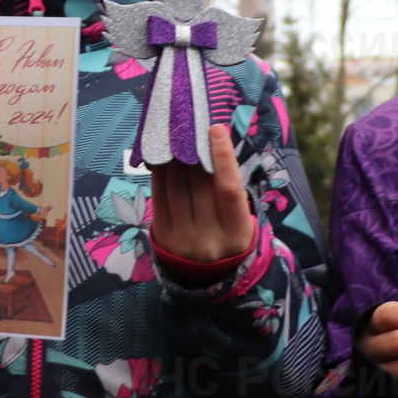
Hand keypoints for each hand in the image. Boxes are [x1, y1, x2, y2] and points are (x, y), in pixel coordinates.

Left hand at [149, 125, 254, 262]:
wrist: (206, 274)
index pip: (229, 190)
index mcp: (237, 232)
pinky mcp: (163, 236)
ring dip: (173, 158)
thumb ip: (228, 186)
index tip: (216, 128)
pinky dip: (159, 173)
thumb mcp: (239, 217)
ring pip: (176, 188)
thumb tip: (213, 140)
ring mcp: (183, 239)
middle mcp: (209, 238)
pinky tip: (160, 156)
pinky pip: (159, 197)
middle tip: (188, 124)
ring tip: (174, 134)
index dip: (223, 158)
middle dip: (193, 151)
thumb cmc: (229, 233)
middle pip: (198, 186)